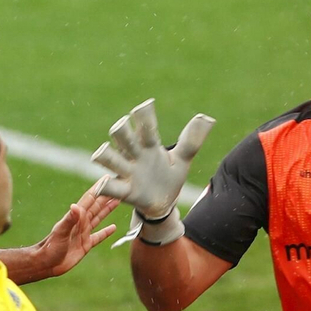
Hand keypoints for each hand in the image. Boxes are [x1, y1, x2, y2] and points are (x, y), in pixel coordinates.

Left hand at [31, 182, 121, 277]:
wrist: (46, 263)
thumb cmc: (51, 247)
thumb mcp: (61, 232)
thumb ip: (70, 219)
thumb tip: (75, 206)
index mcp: (76, 217)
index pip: (89, 199)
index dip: (99, 189)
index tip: (108, 179)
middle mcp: (81, 223)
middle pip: (96, 206)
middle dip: (107, 196)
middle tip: (119, 187)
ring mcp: (84, 233)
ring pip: (99, 218)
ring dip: (107, 209)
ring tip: (118, 201)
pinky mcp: (86, 245)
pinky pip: (99, 236)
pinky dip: (106, 232)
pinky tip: (113, 227)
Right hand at [92, 100, 213, 219]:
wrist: (163, 205)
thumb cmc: (169, 178)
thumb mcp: (182, 159)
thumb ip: (191, 140)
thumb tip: (208, 118)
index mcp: (148, 146)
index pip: (146, 127)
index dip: (144, 116)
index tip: (146, 105)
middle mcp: (134, 156)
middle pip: (123, 139)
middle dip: (121, 131)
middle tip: (121, 125)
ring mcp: (127, 173)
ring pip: (112, 161)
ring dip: (106, 156)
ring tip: (102, 151)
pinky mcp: (125, 192)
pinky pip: (112, 188)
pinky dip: (106, 186)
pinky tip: (102, 184)